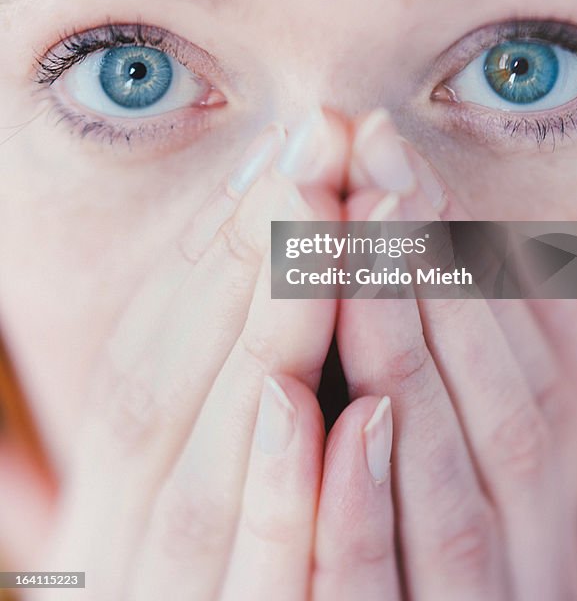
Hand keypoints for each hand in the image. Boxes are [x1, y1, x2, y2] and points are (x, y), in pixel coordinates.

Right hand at [11, 114, 346, 599]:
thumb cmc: (201, 590)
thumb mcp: (187, 501)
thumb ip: (206, 400)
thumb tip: (269, 287)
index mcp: (115, 507)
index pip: (152, 359)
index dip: (218, 250)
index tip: (288, 150)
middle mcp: (125, 556)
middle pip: (180, 393)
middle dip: (254, 265)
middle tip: (315, 149)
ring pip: (218, 480)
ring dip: (274, 347)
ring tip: (321, 232)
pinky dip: (292, 509)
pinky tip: (333, 417)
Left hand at [340, 108, 576, 599]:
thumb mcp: (526, 569)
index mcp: (540, 530)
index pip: (507, 378)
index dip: (458, 263)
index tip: (401, 158)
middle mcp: (524, 572)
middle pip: (477, 403)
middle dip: (424, 269)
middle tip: (375, 150)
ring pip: (442, 480)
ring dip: (402, 351)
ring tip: (359, 233)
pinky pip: (379, 596)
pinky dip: (363, 508)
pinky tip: (338, 413)